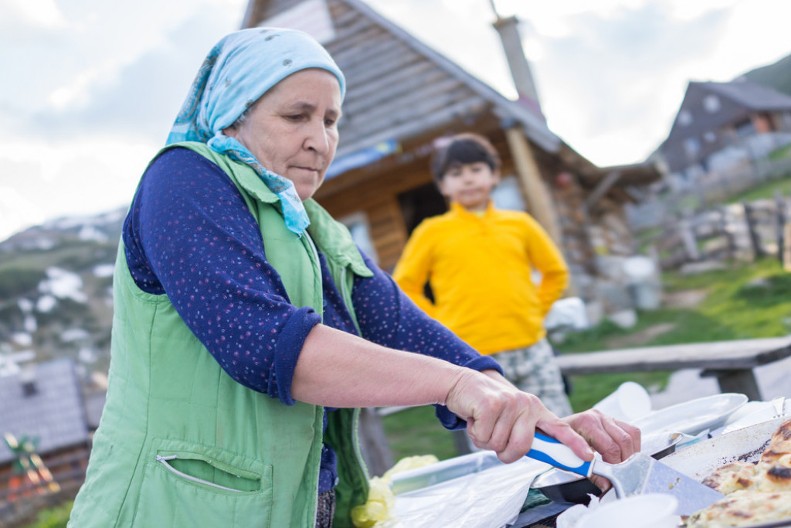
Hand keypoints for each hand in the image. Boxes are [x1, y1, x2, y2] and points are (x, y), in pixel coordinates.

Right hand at [444, 370, 593, 463]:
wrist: (461, 384)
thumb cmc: (487, 407)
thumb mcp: (511, 418)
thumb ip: (525, 433)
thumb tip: (540, 455)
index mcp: (535, 409)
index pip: (560, 427)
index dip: (574, 443)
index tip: (587, 455)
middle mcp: (526, 404)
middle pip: (522, 447)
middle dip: (505, 452)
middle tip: (494, 439)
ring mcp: (510, 403)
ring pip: (498, 445)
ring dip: (485, 440)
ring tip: (483, 422)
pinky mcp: (491, 404)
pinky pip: (483, 437)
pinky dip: (475, 434)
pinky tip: (475, 418)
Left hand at [561, 409, 641, 490]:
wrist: (551, 429)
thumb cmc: (559, 443)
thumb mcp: (569, 458)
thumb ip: (589, 471)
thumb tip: (606, 486)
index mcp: (585, 423)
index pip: (609, 446)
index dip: (614, 465)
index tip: (613, 479)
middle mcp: (597, 417)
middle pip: (623, 441)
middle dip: (624, 462)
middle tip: (619, 476)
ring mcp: (605, 417)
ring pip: (630, 435)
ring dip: (630, 454)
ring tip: (624, 467)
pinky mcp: (612, 420)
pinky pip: (632, 432)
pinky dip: (632, 446)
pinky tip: (625, 456)